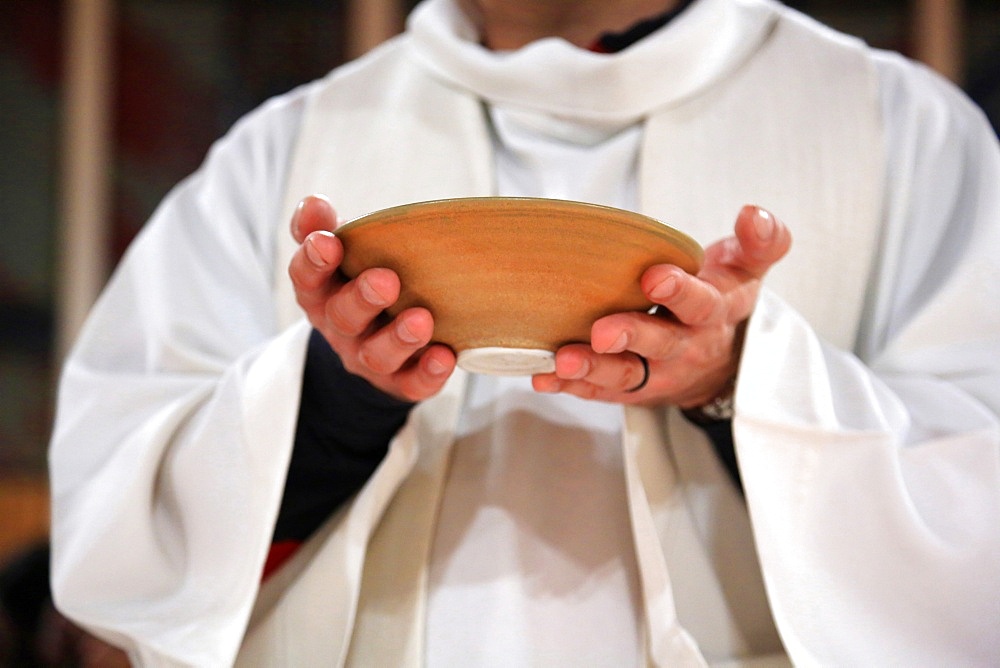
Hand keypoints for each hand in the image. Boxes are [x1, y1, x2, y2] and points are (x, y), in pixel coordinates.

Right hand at [288, 195, 455, 400]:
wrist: (375, 345)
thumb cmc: (358, 281)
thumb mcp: (339, 254)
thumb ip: (322, 228)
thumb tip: (314, 201)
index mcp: (321, 293)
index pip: (307, 278)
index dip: (314, 261)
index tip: (327, 241)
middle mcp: (340, 329)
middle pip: (343, 318)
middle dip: (363, 298)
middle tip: (386, 280)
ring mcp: (368, 359)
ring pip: (377, 356)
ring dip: (399, 338)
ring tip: (422, 320)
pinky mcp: (399, 383)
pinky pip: (411, 384)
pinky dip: (428, 373)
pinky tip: (445, 356)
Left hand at [532, 205, 791, 406]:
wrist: (722, 364)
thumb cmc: (723, 300)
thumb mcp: (748, 270)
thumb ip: (759, 240)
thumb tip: (754, 213)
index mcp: (713, 312)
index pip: (700, 302)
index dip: (679, 291)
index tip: (655, 276)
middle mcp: (685, 346)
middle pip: (659, 344)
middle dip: (630, 336)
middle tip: (601, 331)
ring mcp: (656, 372)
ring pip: (625, 374)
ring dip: (593, 368)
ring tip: (562, 360)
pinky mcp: (630, 389)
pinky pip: (600, 391)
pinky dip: (572, 386)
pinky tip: (544, 376)